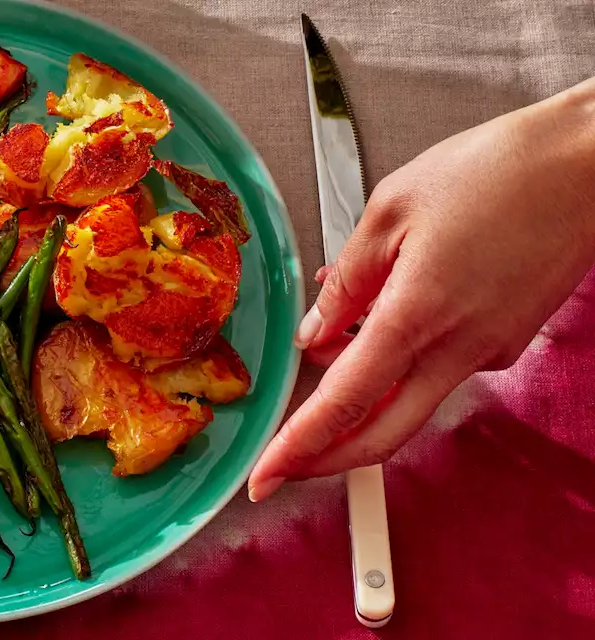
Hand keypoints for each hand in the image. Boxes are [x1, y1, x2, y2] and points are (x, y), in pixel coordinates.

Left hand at [248, 77, 594, 500]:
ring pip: (409, 403)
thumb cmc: (501, 171)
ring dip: (359, 401)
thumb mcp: (391, 209)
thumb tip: (316, 330)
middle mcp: (459, 347)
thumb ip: (347, 279)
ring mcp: (488, 349)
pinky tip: (378, 320)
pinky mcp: (505, 340)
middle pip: (382, 434)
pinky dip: (398, 359)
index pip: (344, 403)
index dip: (299, 446)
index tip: (267, 474)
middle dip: (326, 459)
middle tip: (283, 464)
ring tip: (322, 355)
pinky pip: (438, 367)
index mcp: (418, 315)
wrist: (588, 165)